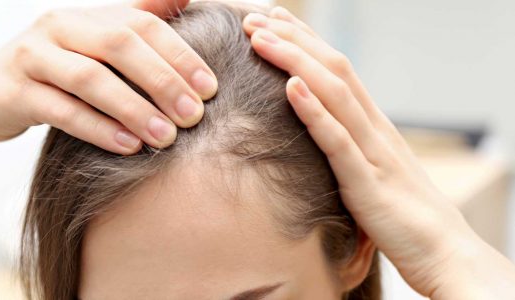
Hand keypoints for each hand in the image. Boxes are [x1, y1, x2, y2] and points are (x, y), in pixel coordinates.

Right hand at [0, 0, 216, 157]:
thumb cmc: (56, 72)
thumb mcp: (94, 45)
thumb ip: (137, 21)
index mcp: (87, 15)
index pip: (143, 25)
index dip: (180, 55)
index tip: (211, 88)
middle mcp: (60, 27)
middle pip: (120, 45)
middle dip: (163, 81)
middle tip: (194, 116)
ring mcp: (33, 56)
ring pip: (90, 79)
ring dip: (134, 109)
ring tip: (167, 137)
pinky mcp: (15, 91)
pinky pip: (61, 110)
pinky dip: (99, 128)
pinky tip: (128, 146)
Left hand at [243, 7, 514, 298]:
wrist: (444, 251)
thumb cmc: (403, 213)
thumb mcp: (374, 169)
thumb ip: (350, 147)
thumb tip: (322, 132)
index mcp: (373, 125)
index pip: (337, 70)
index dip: (304, 42)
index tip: (272, 21)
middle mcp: (374, 128)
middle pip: (332, 69)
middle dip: (292, 39)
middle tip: (254, 17)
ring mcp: (372, 152)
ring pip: (333, 94)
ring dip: (295, 61)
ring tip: (261, 38)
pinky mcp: (368, 183)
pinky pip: (338, 140)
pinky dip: (314, 111)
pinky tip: (291, 87)